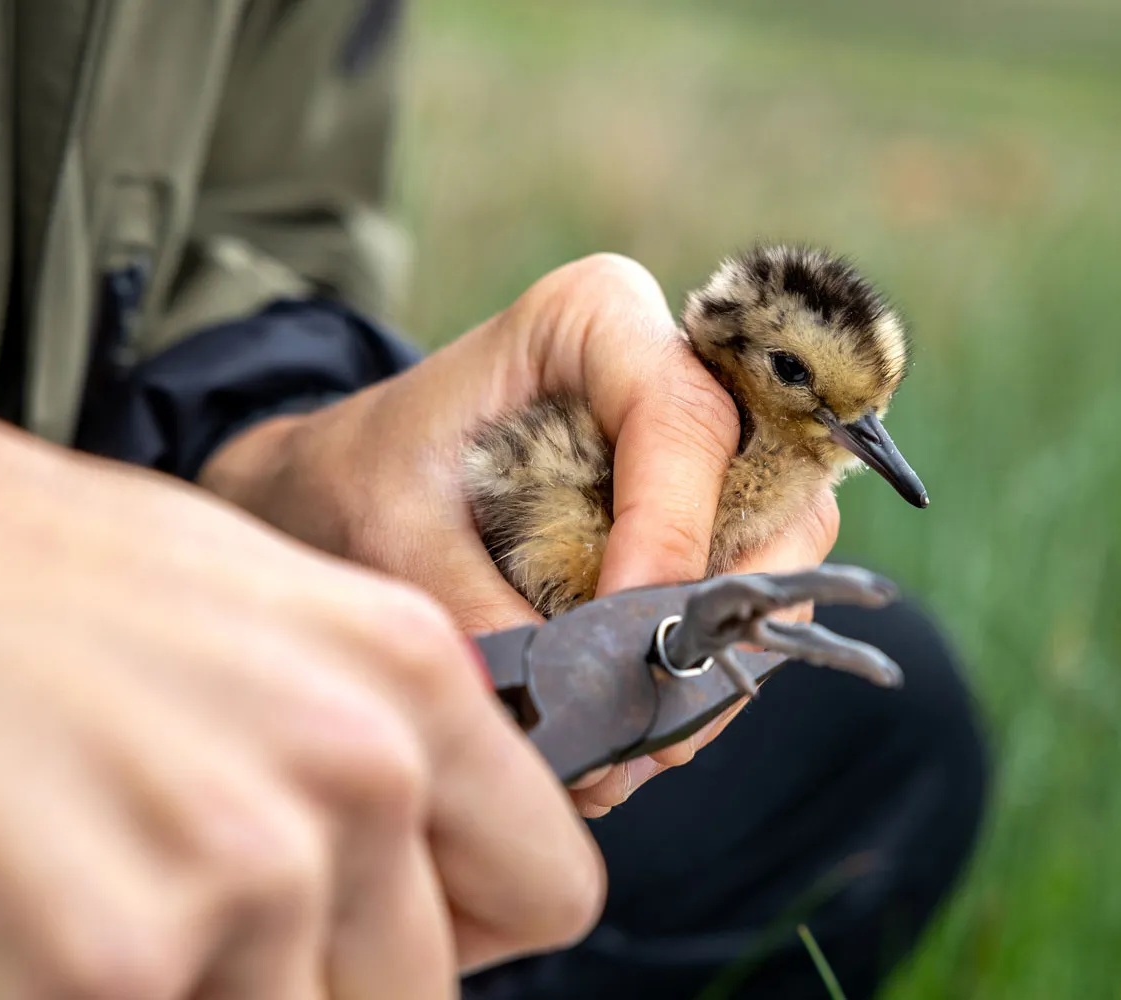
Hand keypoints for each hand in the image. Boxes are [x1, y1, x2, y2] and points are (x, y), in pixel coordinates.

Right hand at [0, 376, 600, 998]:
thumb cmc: (56, 580)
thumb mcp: (277, 619)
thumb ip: (385, 738)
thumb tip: (433, 857)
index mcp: (410, 675)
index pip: (550, 887)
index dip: (475, 929)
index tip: (405, 923)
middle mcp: (354, 767)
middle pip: (422, 993)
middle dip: (326, 976)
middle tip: (221, 913)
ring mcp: (241, 871)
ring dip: (217, 991)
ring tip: (122, 888)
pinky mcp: (112, 962)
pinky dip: (109, 996)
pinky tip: (45, 920)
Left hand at [201, 254, 841, 815]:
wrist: (342, 496)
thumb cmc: (361, 484)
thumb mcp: (395, 539)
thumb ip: (488, 618)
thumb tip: (592, 732)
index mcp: (596, 319)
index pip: (682, 419)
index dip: (670, 535)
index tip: (624, 642)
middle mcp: (674, 371)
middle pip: (770, 490)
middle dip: (716, 616)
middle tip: (645, 717)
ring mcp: (706, 451)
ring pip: (778, 557)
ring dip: (718, 662)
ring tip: (630, 745)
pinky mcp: (708, 521)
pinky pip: (749, 602)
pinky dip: (702, 675)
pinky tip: (634, 729)